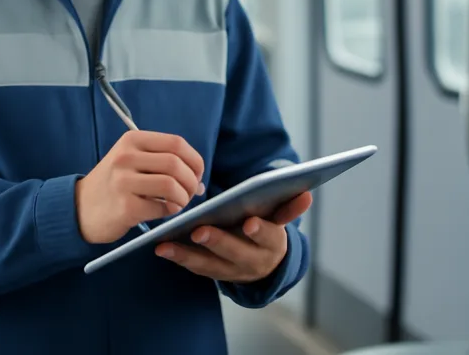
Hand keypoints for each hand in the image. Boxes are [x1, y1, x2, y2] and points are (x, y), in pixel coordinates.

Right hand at [75, 131, 205, 243]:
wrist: (80, 208)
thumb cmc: (114, 184)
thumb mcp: (131, 160)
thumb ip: (163, 162)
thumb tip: (198, 179)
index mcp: (132, 140)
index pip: (176, 143)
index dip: (195, 160)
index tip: (197, 174)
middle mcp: (126, 157)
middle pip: (176, 164)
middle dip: (192, 181)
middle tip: (191, 193)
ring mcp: (123, 182)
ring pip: (171, 185)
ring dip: (184, 197)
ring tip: (179, 202)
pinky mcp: (125, 207)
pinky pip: (161, 207)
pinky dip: (170, 211)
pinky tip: (165, 211)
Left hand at [154, 191, 311, 282]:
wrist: (263, 266)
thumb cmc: (267, 230)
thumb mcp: (280, 220)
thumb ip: (289, 207)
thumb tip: (307, 194)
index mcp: (271, 245)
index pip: (268, 238)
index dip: (260, 232)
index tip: (250, 223)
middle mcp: (252, 262)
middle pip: (235, 253)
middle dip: (218, 242)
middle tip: (200, 230)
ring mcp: (231, 271)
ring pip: (209, 265)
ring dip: (187, 254)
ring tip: (167, 243)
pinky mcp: (213, 273)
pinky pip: (195, 267)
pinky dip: (178, 258)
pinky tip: (161, 247)